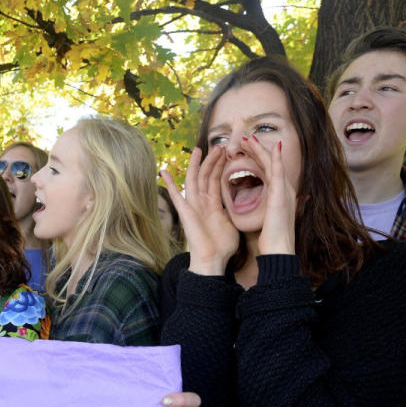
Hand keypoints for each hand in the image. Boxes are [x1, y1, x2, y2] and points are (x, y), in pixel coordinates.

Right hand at [161, 146, 238, 274]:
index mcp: (212, 204)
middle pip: (205, 175)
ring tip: (200, 149)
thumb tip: (242, 203)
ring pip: (194, 180)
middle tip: (219, 146)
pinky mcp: (185, 212)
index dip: (220, 166)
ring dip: (197, 164)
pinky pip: (176, 195)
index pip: (215, 179)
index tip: (226, 153)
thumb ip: (232, 210)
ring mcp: (192, 206)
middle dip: (211, 160)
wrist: (213, 260)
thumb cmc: (223, 246)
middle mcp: (201, 203)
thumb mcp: (232, 222)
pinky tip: (163, 170)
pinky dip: (169, 183)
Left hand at [241, 136, 297, 255]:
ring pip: (273, 163)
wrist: (279, 249)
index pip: (268, 170)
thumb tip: (267, 204)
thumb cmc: (272, 237)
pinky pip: (279, 173)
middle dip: (258, 150)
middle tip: (245, 139)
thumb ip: (269, 207)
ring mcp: (285, 191)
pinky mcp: (282, 196)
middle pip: (270, 163)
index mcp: (280, 194)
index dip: (258, 158)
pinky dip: (276, 160)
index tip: (247, 149)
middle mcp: (285, 189)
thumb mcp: (269, 218)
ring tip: (249, 139)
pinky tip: (272, 148)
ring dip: (261, 150)